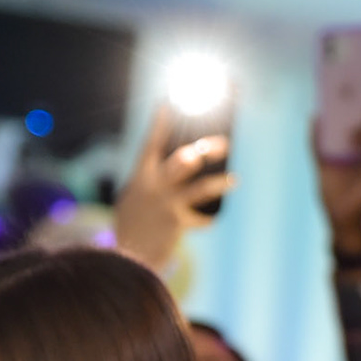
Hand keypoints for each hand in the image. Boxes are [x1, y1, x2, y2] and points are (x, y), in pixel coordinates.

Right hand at [113, 104, 232, 270]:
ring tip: (234, 180)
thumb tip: (177, 172)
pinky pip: (200, 218)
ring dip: (218, 183)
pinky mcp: (177, 222)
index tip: (166, 103)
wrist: (126, 257)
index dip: (159, 123)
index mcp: (140, 177)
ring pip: (199, 188)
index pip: (150, 143)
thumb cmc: (134, 225)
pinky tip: (210, 220)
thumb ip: (152, 183)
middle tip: (224, 144)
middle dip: (205, 150)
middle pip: (184, 161)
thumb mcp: (136, 199)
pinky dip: (206, 220)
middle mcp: (153, 186)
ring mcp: (166, 203)